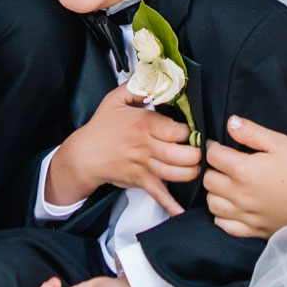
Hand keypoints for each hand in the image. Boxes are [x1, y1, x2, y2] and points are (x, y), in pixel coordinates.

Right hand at [45, 83, 200, 213]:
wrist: (85, 154)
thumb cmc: (102, 126)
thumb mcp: (116, 98)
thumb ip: (139, 86)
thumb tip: (157, 77)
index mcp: (144, 124)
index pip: (177, 130)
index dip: (191, 131)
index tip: (194, 130)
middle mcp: (147, 147)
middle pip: (183, 155)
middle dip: (197, 154)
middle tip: (201, 150)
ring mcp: (145, 166)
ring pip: (177, 174)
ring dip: (192, 173)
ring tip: (197, 166)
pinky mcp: (142, 182)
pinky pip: (160, 196)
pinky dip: (172, 205)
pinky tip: (183, 210)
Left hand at [203, 115, 286, 239]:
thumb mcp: (281, 143)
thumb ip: (252, 132)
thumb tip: (230, 123)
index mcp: (244, 170)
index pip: (212, 156)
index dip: (214, 147)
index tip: (220, 144)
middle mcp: (240, 195)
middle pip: (208, 180)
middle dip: (213, 168)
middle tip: (226, 163)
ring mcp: (245, 215)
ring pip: (212, 204)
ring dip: (215, 192)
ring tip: (228, 184)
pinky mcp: (253, 230)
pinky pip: (224, 225)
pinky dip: (222, 216)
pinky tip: (232, 207)